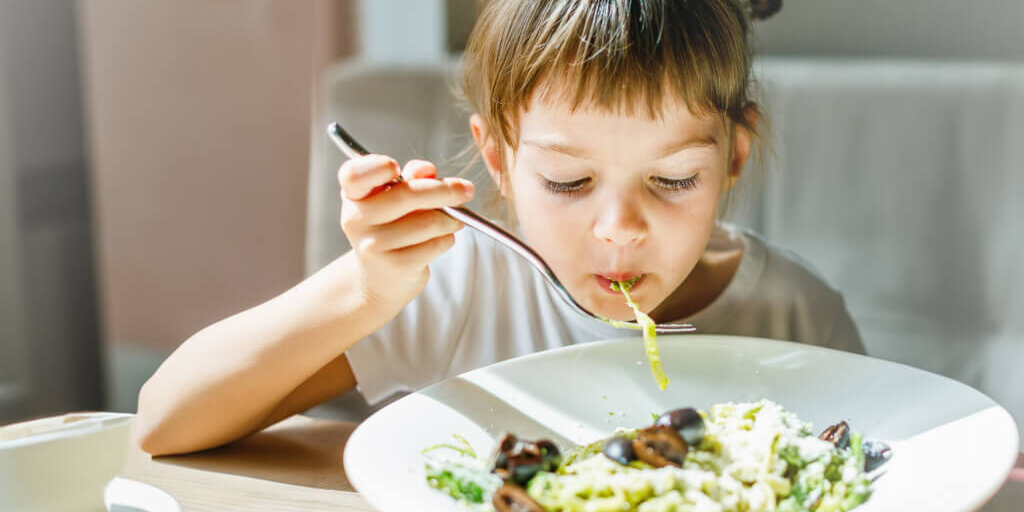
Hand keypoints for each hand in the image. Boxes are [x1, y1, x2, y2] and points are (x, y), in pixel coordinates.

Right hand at [338, 155, 473, 309]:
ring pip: (428, 221)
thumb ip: (412, 176)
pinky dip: (447, 238)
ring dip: (451, 219)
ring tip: (454, 220)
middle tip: (467, 189)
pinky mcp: (395, 266)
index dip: (374, 167)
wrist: (382, 277)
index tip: (396, 167)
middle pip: (406, 195)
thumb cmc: (393, 226)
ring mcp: (374, 245)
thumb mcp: (396, 196)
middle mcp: (356, 219)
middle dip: (445, 190)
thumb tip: (427, 170)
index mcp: (354, 194)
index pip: (353, 175)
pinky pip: (435, 244)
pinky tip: (442, 239)